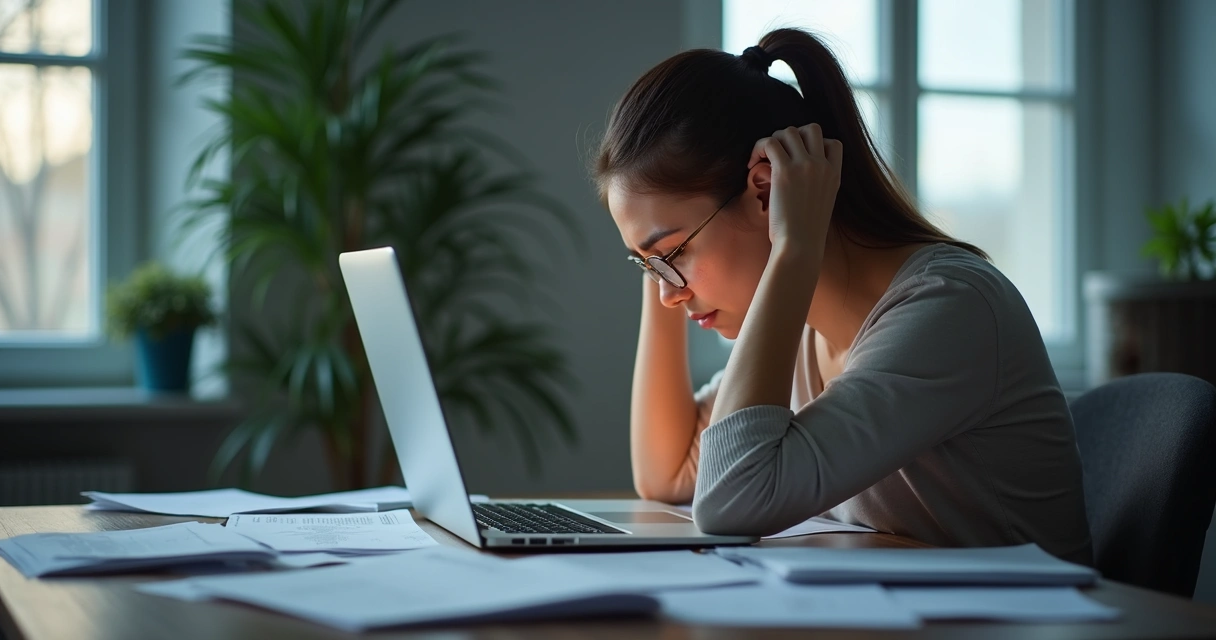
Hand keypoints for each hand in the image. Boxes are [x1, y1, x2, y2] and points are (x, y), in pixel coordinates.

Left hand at [748, 124, 842, 259]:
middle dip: (792, 136)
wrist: (800, 245)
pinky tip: (751, 165)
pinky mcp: (784, 171)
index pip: (833, 143)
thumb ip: (817, 183)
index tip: (798, 158)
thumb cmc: (806, 232)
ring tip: (762, 159)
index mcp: (834, 174)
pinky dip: (758, 148)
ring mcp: (805, 165)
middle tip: (778, 155)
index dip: (814, 144)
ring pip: (788, 132)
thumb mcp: (822, 203)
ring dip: (773, 140)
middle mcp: (822, 165)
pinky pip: (770, 143)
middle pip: (811, 129)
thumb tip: (797, 174)